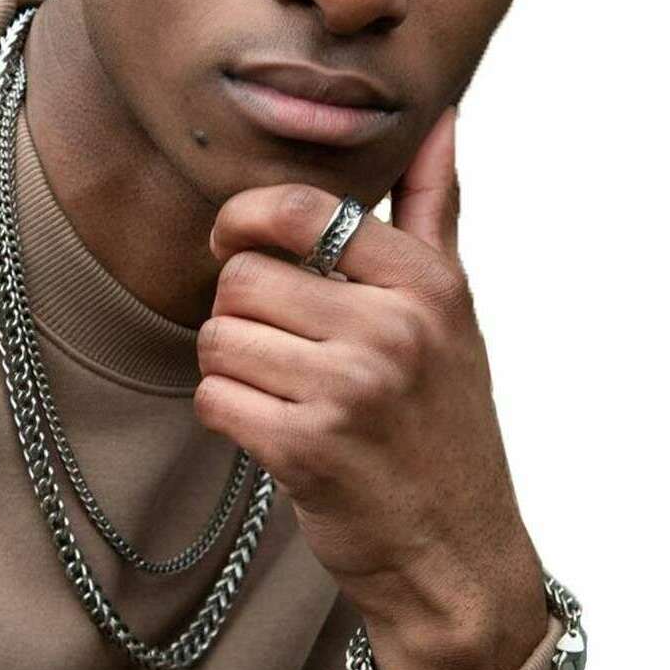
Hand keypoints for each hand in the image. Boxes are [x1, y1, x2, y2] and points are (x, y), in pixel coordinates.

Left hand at [196, 106, 547, 669]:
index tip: (235, 243)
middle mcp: (391, 327)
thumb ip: (435, 208)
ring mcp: (349, 389)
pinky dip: (227, 415)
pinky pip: (213, 397)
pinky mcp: (305, 449)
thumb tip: (440, 116)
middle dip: (240, 312)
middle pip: (242, 277)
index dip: (243, 220)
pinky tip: (272, 431)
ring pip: (218, 337)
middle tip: (275, 347)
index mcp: (425, 282)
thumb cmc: (443, 420)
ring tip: (280, 391)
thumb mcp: (453, 310)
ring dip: (230, 366)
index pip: (298, 208)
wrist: (456, 554)